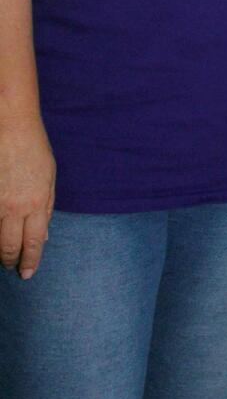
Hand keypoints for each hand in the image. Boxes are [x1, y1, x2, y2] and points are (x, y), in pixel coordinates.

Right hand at [0, 119, 55, 277]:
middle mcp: (15, 206)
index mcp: (37, 201)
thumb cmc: (33, 148)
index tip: (27, 273)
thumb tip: (43, 236)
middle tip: (11, 266)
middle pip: (9, 246)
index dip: (30, 261)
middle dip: (10, 261)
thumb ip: (46, 207)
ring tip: (0, 256)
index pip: (34, 242)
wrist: (11, 124)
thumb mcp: (49, 176)